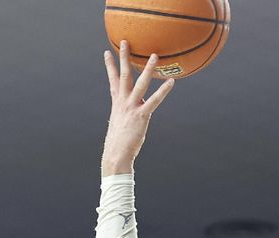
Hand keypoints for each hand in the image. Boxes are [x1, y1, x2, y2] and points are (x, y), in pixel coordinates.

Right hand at [101, 40, 175, 175]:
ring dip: (147, 68)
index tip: (107, 52)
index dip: (110, 66)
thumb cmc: (119, 143)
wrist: (116, 155)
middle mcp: (122, 102)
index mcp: (116, 103)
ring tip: (154, 55)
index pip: (112, 80)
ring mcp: (131, 108)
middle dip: (124, 57)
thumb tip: (133, 112)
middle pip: (123, 75)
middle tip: (125, 41)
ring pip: (140, 83)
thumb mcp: (120, 124)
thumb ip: (126, 115)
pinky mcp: (141, 116)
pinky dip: (163, 91)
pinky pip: (154, 100)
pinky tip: (171, 82)